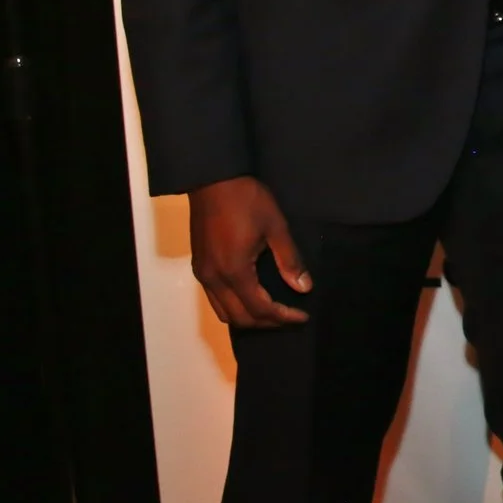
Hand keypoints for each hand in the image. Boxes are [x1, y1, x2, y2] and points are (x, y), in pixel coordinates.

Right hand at [188, 175, 310, 326]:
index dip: (283, 317)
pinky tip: (251, 297)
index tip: (302, 316)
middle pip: (240, 318)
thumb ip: (289, 260)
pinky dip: (234, 306)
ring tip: (273, 312)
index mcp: (234, 271)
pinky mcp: (199, 266)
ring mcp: (203, 274)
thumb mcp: (276, 227)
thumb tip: (303, 287)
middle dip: (266, 322)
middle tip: (290, 317)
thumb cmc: (247, 200)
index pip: (260, 309)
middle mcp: (214, 279)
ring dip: (248, 318)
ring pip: (224, 312)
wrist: (212, 180)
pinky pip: (215, 299)